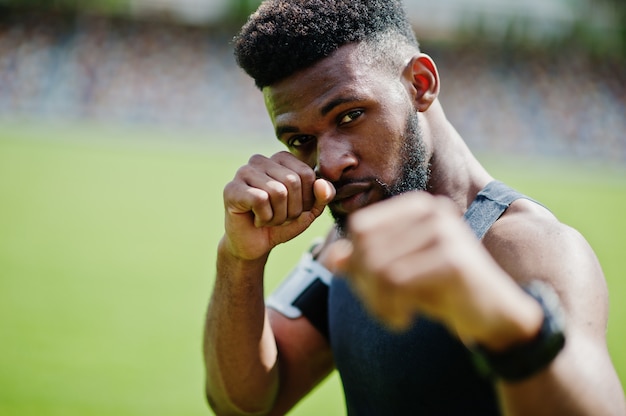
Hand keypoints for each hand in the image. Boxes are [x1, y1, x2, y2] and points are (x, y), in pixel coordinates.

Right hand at [222, 151, 335, 260]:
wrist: (256, 244)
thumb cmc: (282, 223)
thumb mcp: (310, 210)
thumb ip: (323, 196)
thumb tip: (322, 184)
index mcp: (281, 158)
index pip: (307, 174)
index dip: (306, 200)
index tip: (293, 209)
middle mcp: (260, 159)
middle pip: (292, 181)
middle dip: (292, 209)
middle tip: (278, 216)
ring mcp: (243, 172)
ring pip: (277, 192)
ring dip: (278, 216)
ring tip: (267, 218)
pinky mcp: (231, 188)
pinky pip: (260, 200)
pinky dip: (264, 218)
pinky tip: (255, 219)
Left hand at [326, 191, 541, 348]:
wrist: (495, 313)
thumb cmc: (443, 289)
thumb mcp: (400, 272)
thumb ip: (366, 262)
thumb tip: (331, 259)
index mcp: (418, 207)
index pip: (360, 227)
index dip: (355, 262)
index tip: (368, 288)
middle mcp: (431, 211)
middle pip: (365, 245)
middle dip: (364, 284)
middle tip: (379, 307)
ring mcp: (445, 232)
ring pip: (377, 265)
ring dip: (375, 301)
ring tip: (390, 315)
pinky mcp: (453, 260)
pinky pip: (396, 282)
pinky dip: (391, 308)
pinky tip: (404, 320)